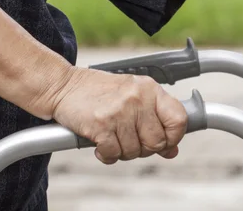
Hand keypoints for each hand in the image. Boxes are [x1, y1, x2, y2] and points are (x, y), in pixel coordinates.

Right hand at [50, 68, 186, 164]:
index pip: (179, 119)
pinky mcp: (101, 125)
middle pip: (157, 141)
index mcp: (151, 90)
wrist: (64, 86)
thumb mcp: (134, 97)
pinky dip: (107, 155)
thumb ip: (155, 120)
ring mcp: (120, 112)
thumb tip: (172, 150)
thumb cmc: (101, 92)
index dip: (174, 137)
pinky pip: (114, 154)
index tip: (165, 142)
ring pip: (134, 151)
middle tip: (131, 142)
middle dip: (145, 149)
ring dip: (123, 152)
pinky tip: (101, 144)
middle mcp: (138, 99)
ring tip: (114, 138)